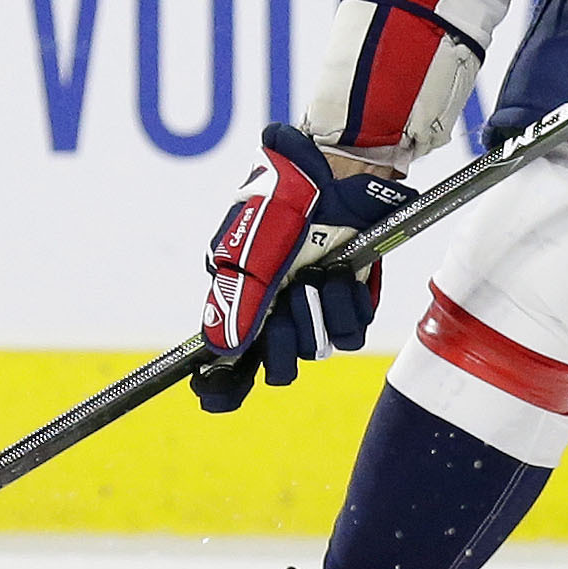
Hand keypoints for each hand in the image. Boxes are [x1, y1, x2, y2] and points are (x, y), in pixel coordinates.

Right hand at [192, 122, 418, 408]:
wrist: (337, 171)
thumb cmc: (283, 202)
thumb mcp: (251, 251)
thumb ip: (238, 303)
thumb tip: (222, 352)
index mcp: (242, 302)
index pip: (229, 363)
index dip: (223, 387)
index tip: (216, 397)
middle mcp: (277, 311)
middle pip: (278, 367)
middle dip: (283, 339)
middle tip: (288, 299)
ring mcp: (314, 306)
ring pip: (317, 350)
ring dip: (319, 312)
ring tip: (319, 273)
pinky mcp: (351, 299)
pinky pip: (351, 332)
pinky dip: (347, 305)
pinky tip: (342, 272)